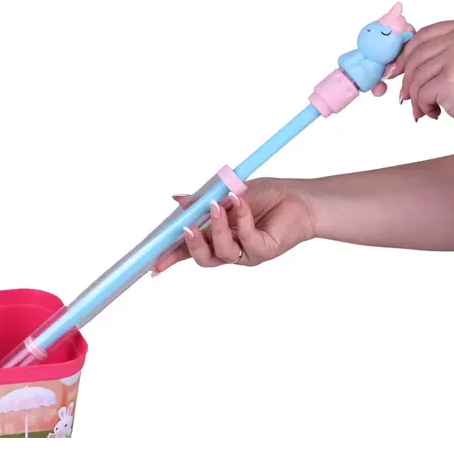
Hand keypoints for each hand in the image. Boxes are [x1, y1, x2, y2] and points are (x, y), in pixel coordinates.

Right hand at [153, 178, 313, 272]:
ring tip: (217, 205)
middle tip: (185, 228)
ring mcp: (247, 252)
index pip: (189, 250)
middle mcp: (230, 248)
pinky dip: (241, 217)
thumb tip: (177, 200)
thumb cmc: (267, 196)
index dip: (170, 256)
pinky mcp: (264, 249)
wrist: (300, 197)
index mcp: (217, 236)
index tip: (153, 262)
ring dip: (216, 228)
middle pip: (203, 259)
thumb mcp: (226, 193)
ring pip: (222, 252)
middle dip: (190, 247)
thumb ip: (202, 200)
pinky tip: (240, 200)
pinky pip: (246, 239)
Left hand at [386, 18, 453, 124]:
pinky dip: (423, 106)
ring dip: (416, 98)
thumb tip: (410, 69)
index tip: (396, 69)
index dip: (406, 53)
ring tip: (422, 110)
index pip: (426, 36)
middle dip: (406, 79)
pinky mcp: (450, 80)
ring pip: (418, 77)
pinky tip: (434, 113)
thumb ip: (449, 57)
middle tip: (404, 96)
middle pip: (417, 56)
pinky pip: (422, 94)